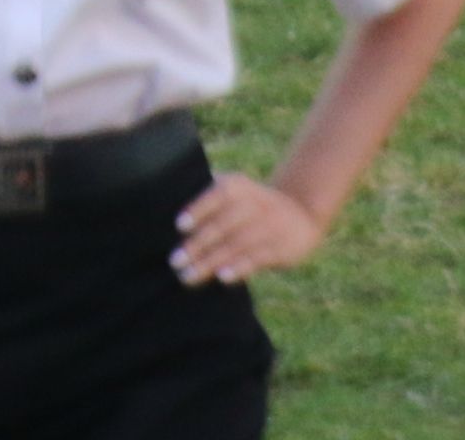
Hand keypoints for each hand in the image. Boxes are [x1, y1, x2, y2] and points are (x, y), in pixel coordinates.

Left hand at [170, 176, 326, 285]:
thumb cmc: (252, 203)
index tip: (179, 226)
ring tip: (188, 277)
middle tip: (175, 261)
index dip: (198, 209)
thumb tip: (162, 207)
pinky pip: (257, 259)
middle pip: (222, 225)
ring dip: (211, 262)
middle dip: (197, 245)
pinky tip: (222, 278)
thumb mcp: (236, 190)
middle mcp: (254, 204)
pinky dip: (239, 268)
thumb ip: (209, 197)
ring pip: (236, 246)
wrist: (302, 211)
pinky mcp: (280, 248)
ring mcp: (269, 226)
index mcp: (238, 186)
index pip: (217, 195)